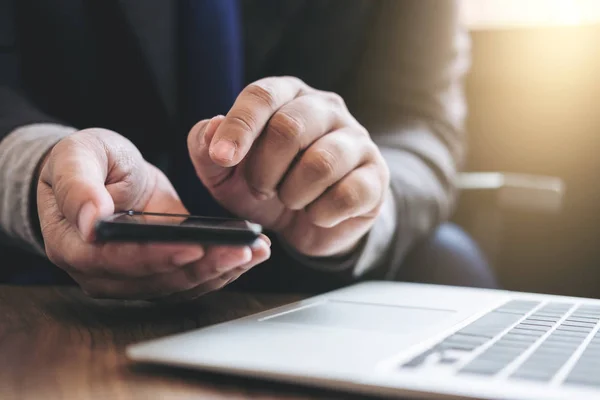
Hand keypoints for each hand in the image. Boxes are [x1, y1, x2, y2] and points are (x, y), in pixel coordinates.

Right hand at [37, 129, 269, 299]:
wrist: (103, 174)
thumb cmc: (86, 163)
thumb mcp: (76, 158)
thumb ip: (78, 186)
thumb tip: (93, 221)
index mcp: (73, 246)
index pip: (116, 260)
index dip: (156, 256)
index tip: (193, 246)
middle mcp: (103, 272)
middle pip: (157, 279)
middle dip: (204, 266)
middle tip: (242, 250)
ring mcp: (133, 276)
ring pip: (180, 284)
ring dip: (221, 270)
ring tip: (256, 250)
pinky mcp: (161, 270)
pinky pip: (192, 276)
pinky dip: (223, 267)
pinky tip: (251, 252)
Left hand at [188, 77, 388, 257]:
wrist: (309, 221)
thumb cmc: (266, 185)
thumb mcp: (225, 173)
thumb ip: (206, 149)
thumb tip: (211, 128)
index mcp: (286, 96)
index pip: (262, 95)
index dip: (239, 127)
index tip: (222, 158)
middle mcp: (325, 108)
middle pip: (290, 127)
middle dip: (264, 170)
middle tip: (261, 188)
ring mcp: (356, 139)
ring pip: (321, 163)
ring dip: (293, 193)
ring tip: (290, 200)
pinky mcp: (376, 174)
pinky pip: (348, 194)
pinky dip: (322, 213)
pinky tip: (316, 213)